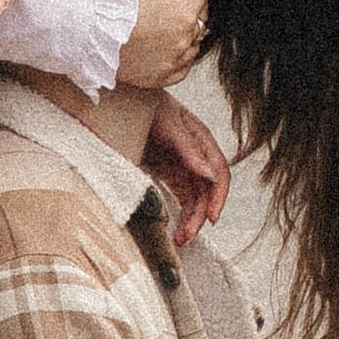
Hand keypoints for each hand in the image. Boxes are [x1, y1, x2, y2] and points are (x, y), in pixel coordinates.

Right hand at [120, 0, 217, 90]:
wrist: (89, 35)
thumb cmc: (118, 5)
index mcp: (185, 16)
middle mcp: (184, 42)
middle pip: (201, 21)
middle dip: (191, 11)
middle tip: (168, 5)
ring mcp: (173, 62)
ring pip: (194, 46)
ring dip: (187, 35)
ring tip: (163, 26)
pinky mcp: (161, 78)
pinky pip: (183, 68)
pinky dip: (180, 58)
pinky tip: (165, 47)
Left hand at [143, 94, 229, 244]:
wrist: (119, 99)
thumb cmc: (147, 105)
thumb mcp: (168, 125)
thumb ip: (189, 149)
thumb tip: (210, 175)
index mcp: (201, 140)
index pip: (219, 173)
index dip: (218, 197)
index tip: (210, 218)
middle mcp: (195, 155)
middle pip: (206, 191)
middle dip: (199, 216)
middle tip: (186, 236)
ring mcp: (182, 165)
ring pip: (194, 199)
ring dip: (190, 220)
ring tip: (180, 240)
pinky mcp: (168, 173)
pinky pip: (180, 198)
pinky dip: (180, 214)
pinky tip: (176, 229)